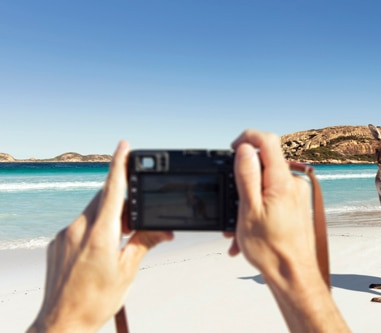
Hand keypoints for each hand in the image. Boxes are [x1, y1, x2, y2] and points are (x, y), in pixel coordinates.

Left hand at [28, 141, 172, 332]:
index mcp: (100, 235)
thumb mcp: (128, 271)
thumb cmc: (96, 301)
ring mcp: (65, 235)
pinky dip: (95, 227)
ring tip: (121, 238)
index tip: (124, 146)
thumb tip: (164, 231)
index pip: (113, 190)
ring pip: (92, 212)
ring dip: (109, 216)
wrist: (62, 322)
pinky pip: (80, 225)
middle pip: (103, 199)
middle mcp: (78, 229)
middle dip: (122, 200)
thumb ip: (144, 243)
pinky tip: (101, 249)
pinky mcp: (57, 243)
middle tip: (138, 216)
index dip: (119, 165)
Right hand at [227, 130, 317, 276]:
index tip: (233, 148)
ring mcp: (296, 194)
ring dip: (248, 199)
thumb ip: (247, 175)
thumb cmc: (271, 249)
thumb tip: (244, 149)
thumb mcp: (249, 210)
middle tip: (231, 201)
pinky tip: (247, 231)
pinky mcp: (296, 205)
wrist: (293, 274)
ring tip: (237, 227)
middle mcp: (293, 184)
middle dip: (244, 178)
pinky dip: (258, 208)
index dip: (247, 138)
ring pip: (266, 183)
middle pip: (265, 162)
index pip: (268, 141)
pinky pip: (273, 197)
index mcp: (282, 182)